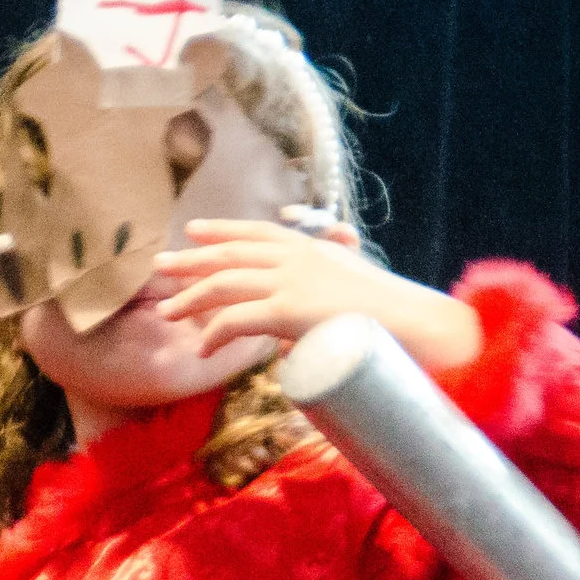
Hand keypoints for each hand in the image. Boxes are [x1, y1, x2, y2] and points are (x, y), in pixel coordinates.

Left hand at [154, 214, 482, 372]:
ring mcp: (292, 283)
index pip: (258, 232)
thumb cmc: (391, 315)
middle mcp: (298, 258)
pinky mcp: (289, 312)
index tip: (194, 230)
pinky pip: (237, 320)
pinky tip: (201, 348)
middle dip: (192, 260)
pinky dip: (214, 335)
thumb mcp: (353, 289)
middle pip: (232, 254)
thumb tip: (290, 325)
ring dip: (191, 299)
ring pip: (225, 285)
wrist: (418, 325)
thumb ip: (321, 294)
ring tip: (167, 314)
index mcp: (312, 249)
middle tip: (160, 264)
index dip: (223, 230)